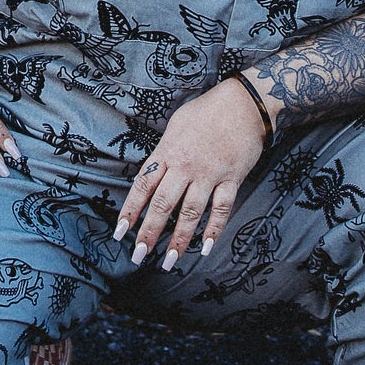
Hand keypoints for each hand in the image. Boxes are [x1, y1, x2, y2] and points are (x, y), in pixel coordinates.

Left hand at [114, 76, 267, 268]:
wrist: (244, 102)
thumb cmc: (207, 110)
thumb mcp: (175, 125)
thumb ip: (164, 151)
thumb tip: (153, 173)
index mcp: (167, 152)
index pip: (143, 187)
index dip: (130, 211)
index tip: (120, 232)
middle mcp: (185, 166)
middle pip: (163, 204)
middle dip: (149, 232)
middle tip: (138, 255)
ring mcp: (209, 174)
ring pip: (190, 212)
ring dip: (179, 239)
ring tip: (169, 261)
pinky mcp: (231, 179)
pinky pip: (221, 209)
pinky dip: (213, 229)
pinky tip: (205, 247)